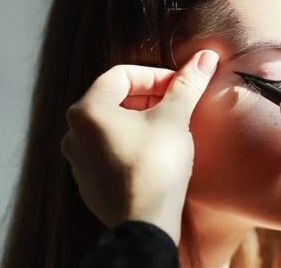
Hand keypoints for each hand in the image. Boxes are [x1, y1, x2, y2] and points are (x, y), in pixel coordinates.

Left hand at [61, 50, 218, 243]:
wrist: (145, 223)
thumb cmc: (156, 166)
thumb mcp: (174, 118)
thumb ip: (187, 85)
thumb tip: (205, 57)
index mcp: (88, 110)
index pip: (122, 75)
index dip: (155, 75)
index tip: (179, 86)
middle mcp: (75, 133)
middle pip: (115, 100)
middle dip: (149, 98)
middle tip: (177, 105)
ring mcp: (80, 160)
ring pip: (114, 127)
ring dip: (142, 121)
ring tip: (170, 129)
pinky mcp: (90, 182)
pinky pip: (111, 151)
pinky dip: (133, 144)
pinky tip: (156, 155)